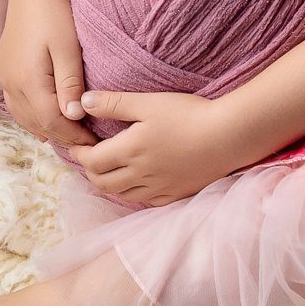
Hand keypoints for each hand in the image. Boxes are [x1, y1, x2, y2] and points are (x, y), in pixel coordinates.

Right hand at [0, 0, 98, 150]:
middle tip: (87, 145)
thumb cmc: (55, 13)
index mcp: (27, 80)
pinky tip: (45, 120)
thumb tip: (74, 116)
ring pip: (24, 117)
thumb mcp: (68, 48)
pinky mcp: (4, 69)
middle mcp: (11, 83)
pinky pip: (16, 105)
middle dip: (62, 137)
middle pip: (37, 123)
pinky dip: (32, 117)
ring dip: (46, 129)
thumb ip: (70, 84)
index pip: (51, 122)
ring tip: (70, 136)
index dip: (73, 136)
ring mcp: (4, 76)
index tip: (94, 143)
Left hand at [64, 89, 243, 205]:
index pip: (93, 161)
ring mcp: (159, 187)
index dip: (80, 155)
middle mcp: (141, 175)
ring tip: (109, 171)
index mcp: (130, 151)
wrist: (227, 136)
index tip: (76, 146)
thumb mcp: (148, 103)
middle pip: (104, 183)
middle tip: (89, 158)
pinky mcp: (177, 194)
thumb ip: (114, 103)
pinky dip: (135, 194)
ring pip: (124, 195)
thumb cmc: (188, 114)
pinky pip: (147, 202)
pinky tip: (138, 184)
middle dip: (91, 171)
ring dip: (110, 184)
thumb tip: (82, 103)